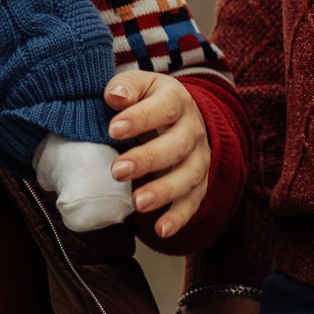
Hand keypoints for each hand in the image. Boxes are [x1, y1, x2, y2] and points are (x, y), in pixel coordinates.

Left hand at [104, 69, 210, 237]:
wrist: (180, 113)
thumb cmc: (149, 99)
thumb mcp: (140, 85)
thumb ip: (126, 87)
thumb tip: (114, 96)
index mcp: (177, 99)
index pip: (165, 107)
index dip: (141, 118)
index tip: (114, 129)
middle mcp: (193, 129)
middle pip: (178, 145)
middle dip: (148, 159)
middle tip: (118, 171)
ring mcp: (199, 157)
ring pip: (189, 176)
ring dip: (164, 191)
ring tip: (137, 203)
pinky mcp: (199, 183)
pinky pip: (193, 201)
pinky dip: (179, 217)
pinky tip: (162, 229)